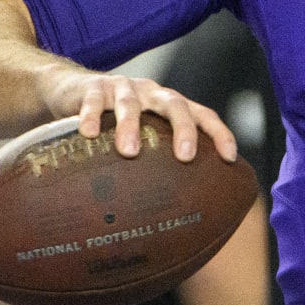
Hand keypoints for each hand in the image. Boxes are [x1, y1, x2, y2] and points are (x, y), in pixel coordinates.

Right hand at [42, 70, 236, 162]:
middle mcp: (151, 93)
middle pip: (175, 105)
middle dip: (183, 129)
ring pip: (131, 104)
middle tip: (185, 156)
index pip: (203, 114)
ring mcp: (123, 88)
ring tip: (129, 152)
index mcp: (170, 105)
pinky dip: (91, 116)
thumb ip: (158, 160)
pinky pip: (93, 101)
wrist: (73, 89)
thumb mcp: (144, 133)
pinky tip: (88, 134)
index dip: (219, 133)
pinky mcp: (93, 88)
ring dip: (131, 126)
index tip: (230, 158)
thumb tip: (172, 216)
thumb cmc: (117, 122)